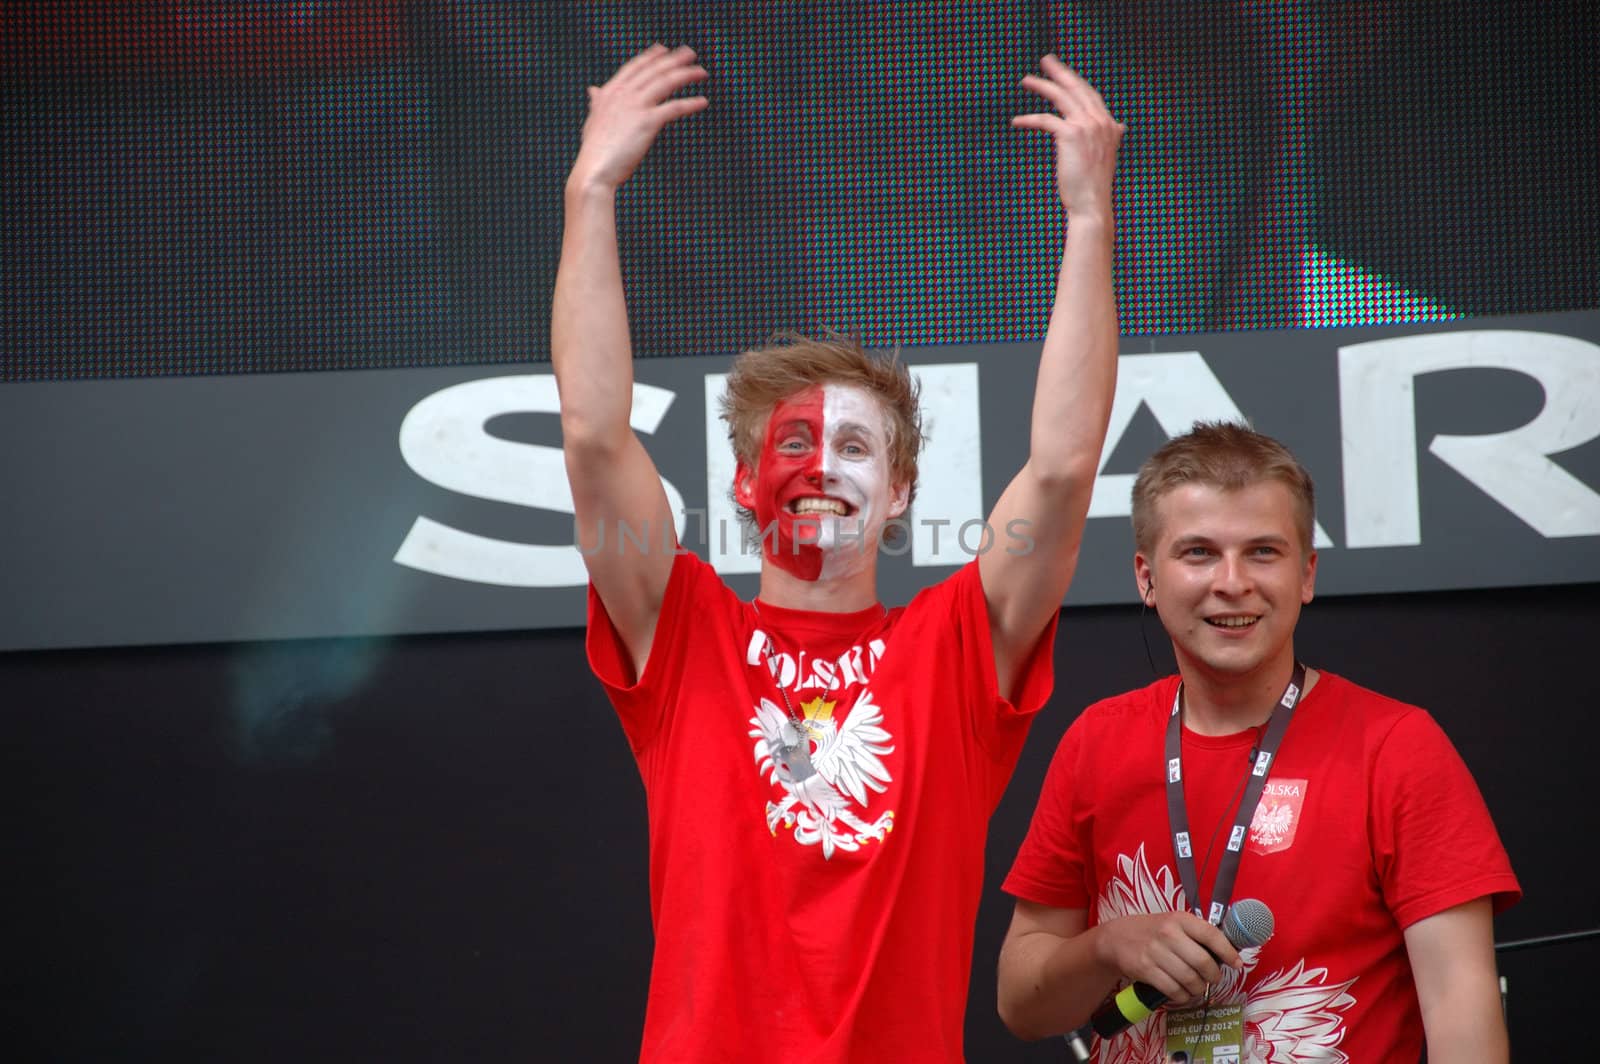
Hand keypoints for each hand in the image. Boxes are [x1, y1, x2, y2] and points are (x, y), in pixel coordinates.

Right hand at [569, 44, 708, 194]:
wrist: (594, 170)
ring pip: (665, 82)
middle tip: (690, 54)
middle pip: (653, 70)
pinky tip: (702, 102)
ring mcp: (635, 106)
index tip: (664, 50)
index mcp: (610, 92)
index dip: (651, 57)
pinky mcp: (647, 122)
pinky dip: (690, 103)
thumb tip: (593, 89)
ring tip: (701, 72)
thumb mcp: (593, 120)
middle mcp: (623, 94)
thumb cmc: (594, 151)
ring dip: (686, 74)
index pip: (634, 67)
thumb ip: (597, 102)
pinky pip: (674, 107)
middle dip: (674, 59)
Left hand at [1013, 55, 1123, 218]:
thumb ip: (1111, 138)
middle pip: (1077, 88)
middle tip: (1046, 60)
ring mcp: (1087, 127)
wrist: (1092, 206)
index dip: (1076, 83)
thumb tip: (1121, 127)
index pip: (1091, 96)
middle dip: (1060, 72)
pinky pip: (1046, 119)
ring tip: (1027, 80)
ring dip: (1043, 86)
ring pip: (1061, 97)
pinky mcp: (1071, 135)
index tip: (1064, 74)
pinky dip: (1029, 119)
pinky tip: (1017, 121)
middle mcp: (1101, 122)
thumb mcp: (1107, 157)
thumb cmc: (1094, 188)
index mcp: (1109, 126)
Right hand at [1092, 911, 1240, 1006]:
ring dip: (1198, 989)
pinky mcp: (1145, 969)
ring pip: (1190, 979)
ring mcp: (1155, 952)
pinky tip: (1182, 993)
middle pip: (1203, 963)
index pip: (1211, 935)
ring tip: (1197, 987)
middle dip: (1213, 977)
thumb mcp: (1172, 923)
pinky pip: (1174, 990)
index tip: (1237, 963)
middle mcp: (1168, 933)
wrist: (1115, 938)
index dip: (1228, 952)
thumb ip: (1196, 934)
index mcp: (1179, 919)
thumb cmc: (1151, 931)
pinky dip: (1183, 996)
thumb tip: (1226, 953)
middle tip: (1212, 979)